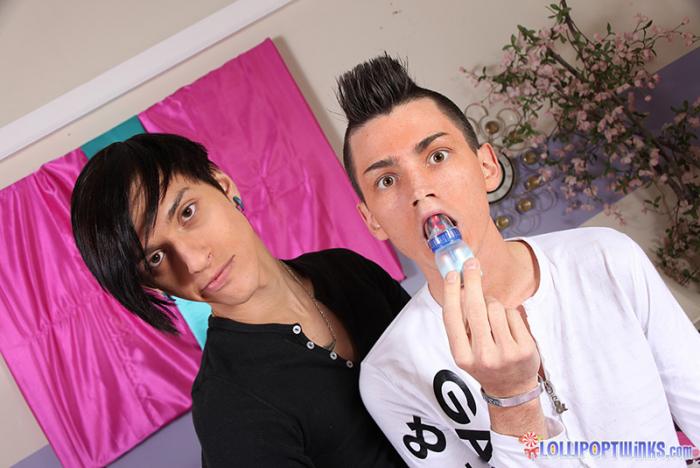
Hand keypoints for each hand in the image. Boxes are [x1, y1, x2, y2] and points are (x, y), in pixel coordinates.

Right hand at [442, 258, 539, 397]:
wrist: (511, 389)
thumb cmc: (485, 363)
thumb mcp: (466, 350)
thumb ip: (462, 324)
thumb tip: (460, 288)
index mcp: (462, 356)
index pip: (452, 318)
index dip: (451, 292)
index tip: (452, 274)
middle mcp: (482, 356)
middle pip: (475, 308)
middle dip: (472, 281)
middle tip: (471, 264)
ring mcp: (505, 353)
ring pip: (496, 308)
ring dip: (494, 304)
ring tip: (494, 316)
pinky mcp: (524, 349)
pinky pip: (513, 314)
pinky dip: (510, 315)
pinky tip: (508, 327)